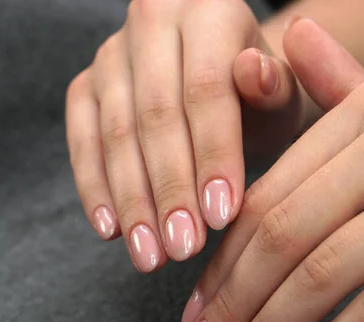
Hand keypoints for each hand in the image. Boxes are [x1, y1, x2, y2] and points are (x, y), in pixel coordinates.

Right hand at [65, 0, 303, 272]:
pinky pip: (81, 140)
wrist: (219, 81)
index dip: (213, 156)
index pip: (206, 90)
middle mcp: (151, 21)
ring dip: (131, 201)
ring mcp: (111, 54)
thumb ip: (274, 88)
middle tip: (183, 249)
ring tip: (150, 255)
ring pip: (114, 133)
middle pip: (155, 115)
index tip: (222, 217)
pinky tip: (111, 231)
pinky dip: (94, 188)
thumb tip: (253, 71)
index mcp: (207, 9)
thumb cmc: (260, 96)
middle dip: (169, 190)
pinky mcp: (85, 86)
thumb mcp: (282, 92)